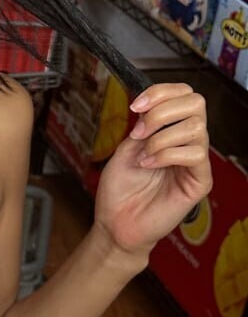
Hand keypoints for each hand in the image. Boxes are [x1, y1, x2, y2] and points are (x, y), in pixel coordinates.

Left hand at [92, 83, 212, 261]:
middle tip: (139, 132)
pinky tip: (149, 165)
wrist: (115, 223)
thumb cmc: (120, 191)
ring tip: (143, 156)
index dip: (161, 93)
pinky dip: (166, 155)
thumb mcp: (126, 148)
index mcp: (171, 131)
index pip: (184, 95)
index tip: (135, 106)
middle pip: (196, 103)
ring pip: (195, 128)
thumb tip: (152, 105)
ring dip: (161, 137)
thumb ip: (143, 125)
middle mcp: (187, 142)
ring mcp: (195, 162)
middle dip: (162, 112)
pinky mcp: (200, 181)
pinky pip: (195, 154)